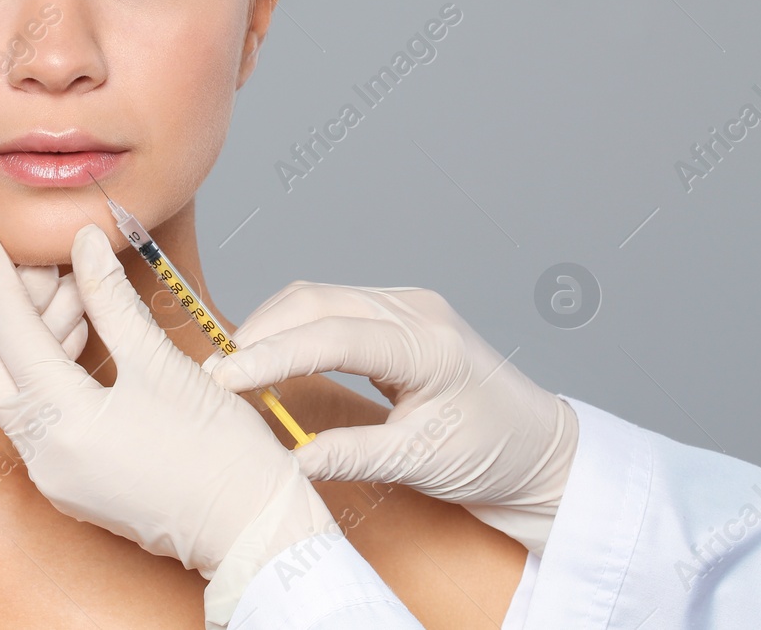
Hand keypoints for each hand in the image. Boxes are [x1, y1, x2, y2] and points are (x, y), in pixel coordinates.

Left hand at [0, 220, 336, 588]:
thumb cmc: (223, 457)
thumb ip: (112, 300)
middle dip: (15, 309)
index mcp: (64, 428)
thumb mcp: (163, 366)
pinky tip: (83, 336)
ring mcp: (56, 476)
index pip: (10, 334)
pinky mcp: (73, 482)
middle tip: (52, 266)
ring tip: (82, 294)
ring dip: (37, 337)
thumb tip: (86, 245)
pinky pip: (38, 415)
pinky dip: (49, 371)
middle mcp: (45, 458)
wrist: (255, 534)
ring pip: (15, 389)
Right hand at [204, 281, 578, 555]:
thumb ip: (350, 455)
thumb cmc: (494, 455)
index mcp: (427, 344)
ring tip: (237, 369)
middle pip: (315, 302)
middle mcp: (415, 310)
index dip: (270, 356)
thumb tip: (285, 459)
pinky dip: (292, 327)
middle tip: (217, 376)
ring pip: (317, 297)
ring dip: (272, 327)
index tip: (224, 379)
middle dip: (260, 334)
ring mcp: (407, 305)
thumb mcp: (422, 463)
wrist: (543, 451)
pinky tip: (272, 354)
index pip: (330, 336)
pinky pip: (330, 305)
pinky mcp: (397, 313)